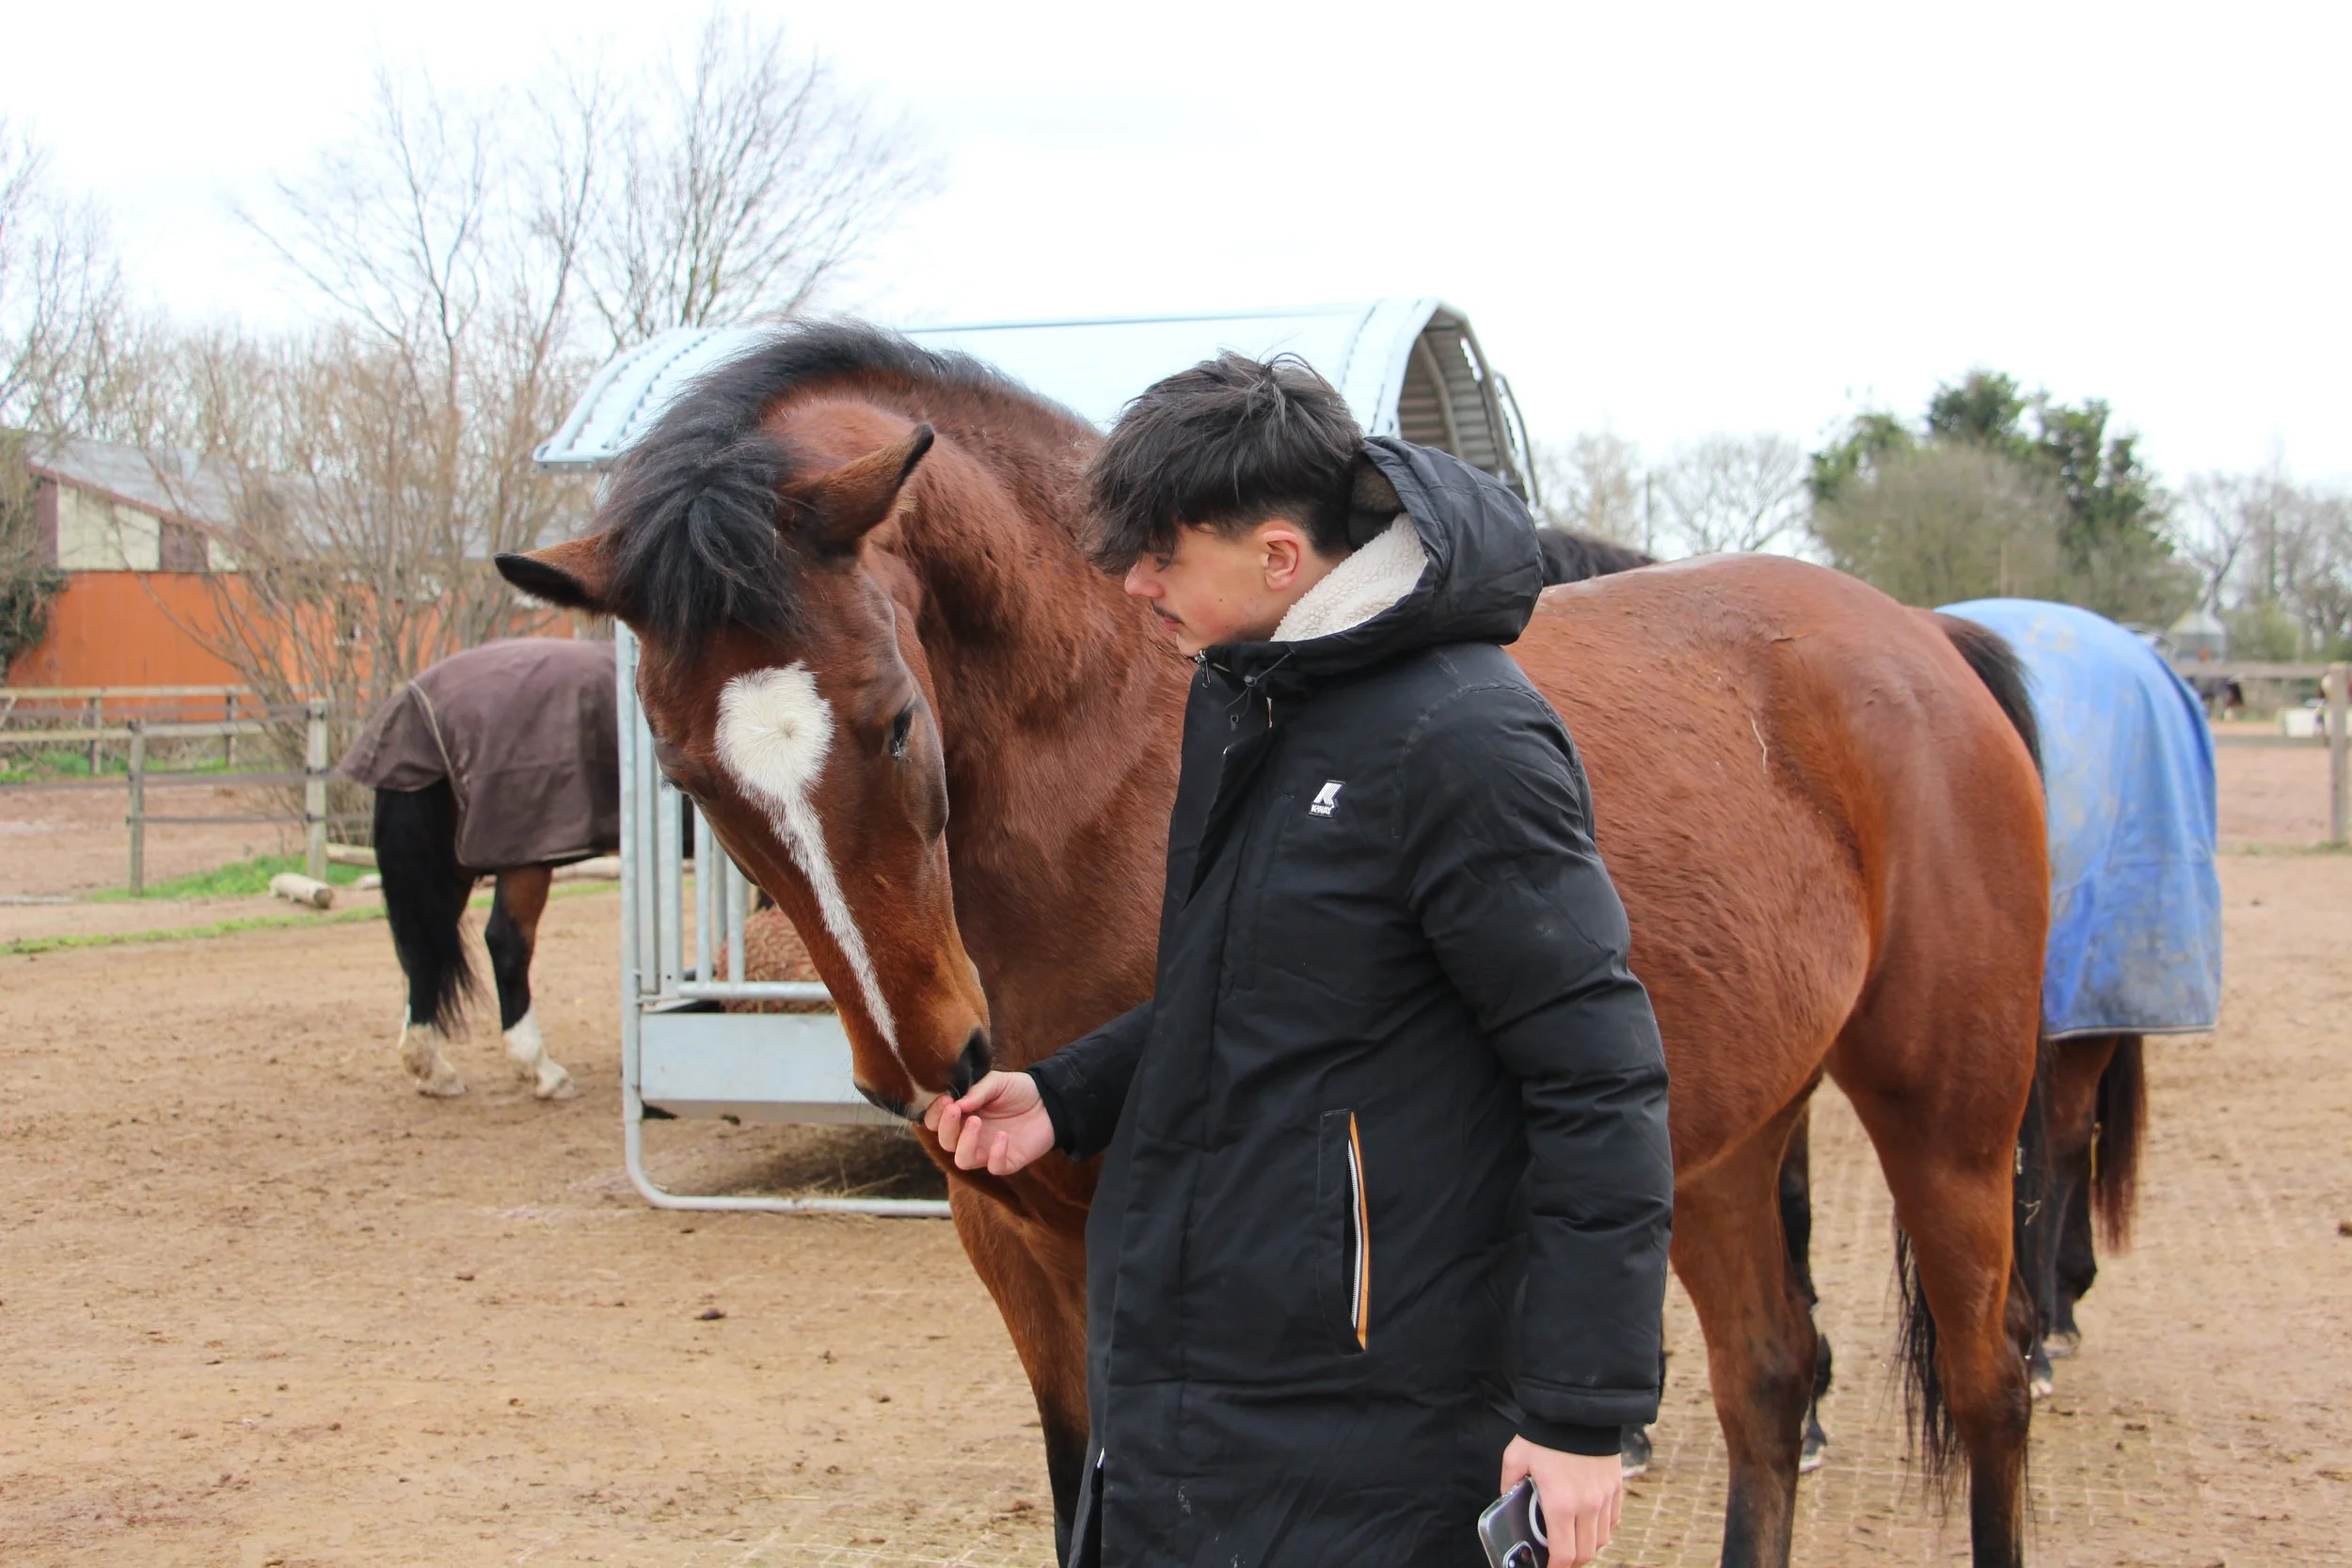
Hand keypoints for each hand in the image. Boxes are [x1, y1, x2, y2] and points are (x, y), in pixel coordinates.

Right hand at [922, 1070, 1056, 1175]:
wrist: (1051, 1100)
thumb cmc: (1020, 1090)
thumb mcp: (997, 1082)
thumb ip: (977, 1091)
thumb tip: (957, 1104)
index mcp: (964, 1116)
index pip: (936, 1123)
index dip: (935, 1115)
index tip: (946, 1100)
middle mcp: (971, 1136)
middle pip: (946, 1142)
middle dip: (946, 1127)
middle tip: (955, 1109)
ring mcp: (988, 1150)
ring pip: (963, 1160)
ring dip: (965, 1143)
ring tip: (977, 1121)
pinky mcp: (1008, 1161)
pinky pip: (994, 1167)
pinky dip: (996, 1154)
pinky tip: (1004, 1136)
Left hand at [1500, 1436, 1621, 1566]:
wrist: (1579, 1409)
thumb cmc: (1546, 1434)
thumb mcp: (1516, 1457)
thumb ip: (1508, 1484)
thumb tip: (1507, 1499)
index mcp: (1561, 1504)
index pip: (1564, 1554)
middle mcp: (1587, 1506)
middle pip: (1585, 1553)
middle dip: (1571, 1561)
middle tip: (1557, 1557)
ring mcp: (1605, 1498)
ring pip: (1601, 1539)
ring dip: (1586, 1546)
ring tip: (1572, 1540)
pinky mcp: (1616, 1488)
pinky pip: (1613, 1520)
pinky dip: (1602, 1528)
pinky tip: (1588, 1521)